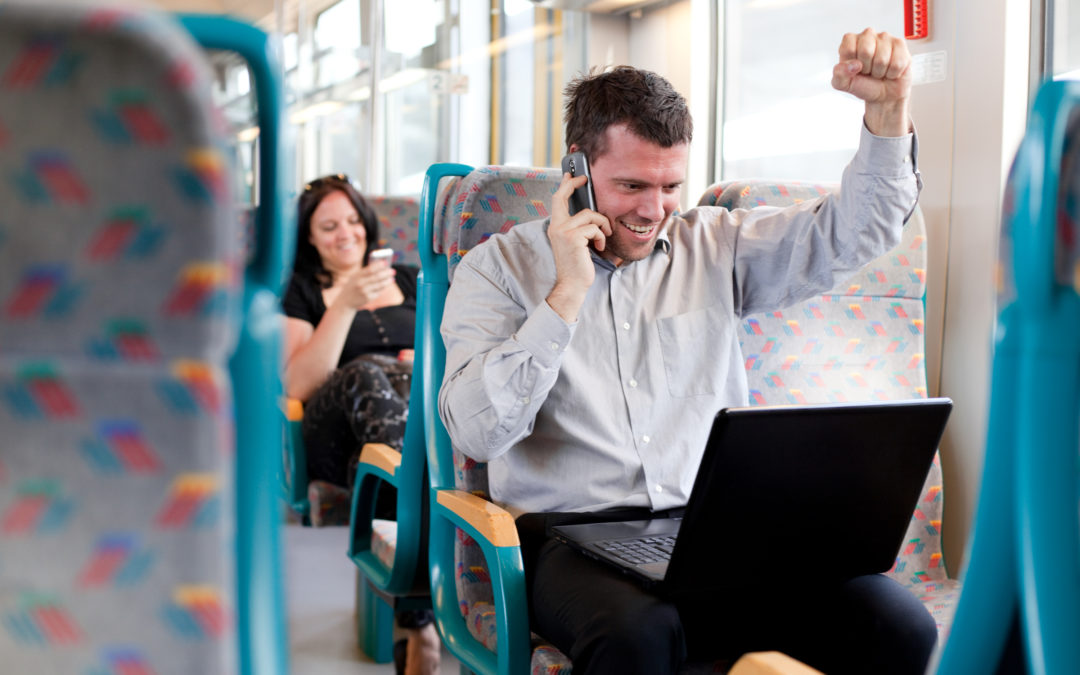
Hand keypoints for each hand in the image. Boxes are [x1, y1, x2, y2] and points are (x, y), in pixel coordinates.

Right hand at [336, 263, 396, 310]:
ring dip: (387, 281)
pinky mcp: (368, 298)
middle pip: (377, 277)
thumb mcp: (355, 277)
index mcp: (357, 276)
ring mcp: (364, 291)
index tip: (386, 263)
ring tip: (392, 278)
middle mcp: (360, 283)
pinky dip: (383, 288)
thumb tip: (380, 266)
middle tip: (393, 271)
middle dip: (386, 273)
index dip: (379, 266)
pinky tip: (386, 285)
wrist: (345, 301)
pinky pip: (378, 292)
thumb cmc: (353, 286)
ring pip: (379, 285)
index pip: (370, 269)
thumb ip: (365, 272)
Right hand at [546, 172, 611, 321]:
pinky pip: (595, 228)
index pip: (557, 200)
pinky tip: (599, 248)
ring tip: (602, 238)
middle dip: (574, 184)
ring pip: (589, 215)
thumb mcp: (574, 242)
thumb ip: (577, 226)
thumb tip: (589, 212)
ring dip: (602, 226)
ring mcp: (563, 231)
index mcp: (555, 227)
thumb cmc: (577, 265)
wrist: (572, 284)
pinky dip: (602, 237)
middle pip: (563, 197)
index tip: (571, 176)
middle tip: (584, 178)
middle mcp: (556, 227)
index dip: (564, 186)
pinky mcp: (573, 238)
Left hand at [832, 28, 911, 136]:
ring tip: (879, 71)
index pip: (848, 48)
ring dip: (880, 71)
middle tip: (869, 71)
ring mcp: (885, 37)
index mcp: (850, 41)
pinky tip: (890, 70)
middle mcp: (867, 35)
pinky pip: (897, 63)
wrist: (883, 94)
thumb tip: (852, 64)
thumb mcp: (844, 84)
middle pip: (866, 51)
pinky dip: (893, 73)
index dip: (852, 65)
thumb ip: (839, 75)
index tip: (855, 69)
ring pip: (882, 58)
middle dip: (867, 68)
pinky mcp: (900, 44)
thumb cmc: (864, 85)